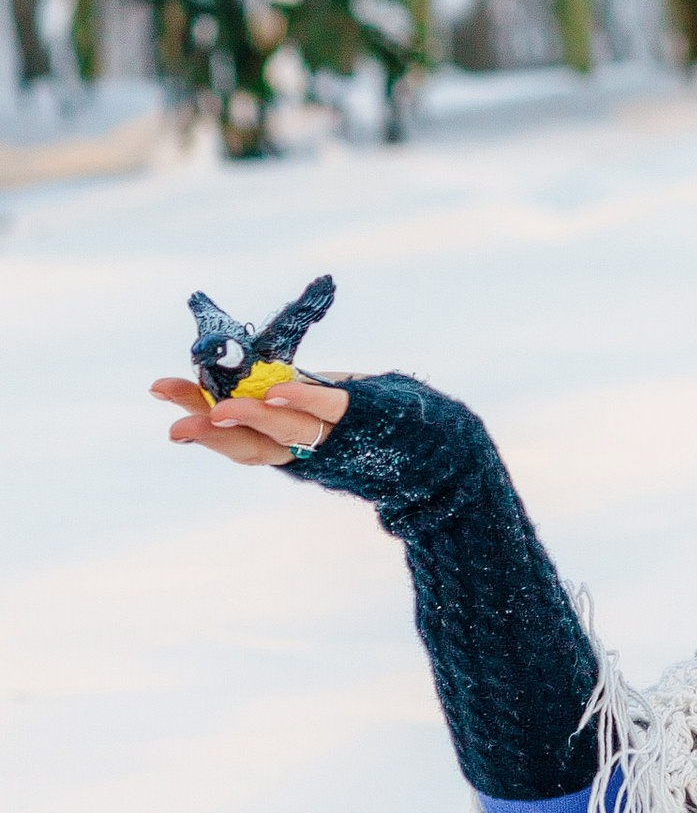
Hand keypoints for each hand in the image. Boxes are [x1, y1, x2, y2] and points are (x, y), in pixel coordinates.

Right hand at [149, 371, 349, 468]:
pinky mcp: (355, 413)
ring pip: (284, 431)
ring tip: (222, 409)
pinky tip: (278, 390)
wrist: (421, 432)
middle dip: (211, 433)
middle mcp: (299, 447)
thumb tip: (221, 365)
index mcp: (279, 443)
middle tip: (179, 426)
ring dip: (252, 420)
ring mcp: (327, 434)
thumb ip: (265, 385)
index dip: (195, 418)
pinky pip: (327, 408)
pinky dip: (302, 400)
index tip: (159, 389)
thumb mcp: (302, 395)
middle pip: (249, 445)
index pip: (231, 437)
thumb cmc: (353, 410)